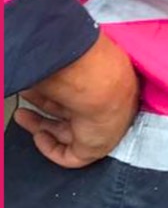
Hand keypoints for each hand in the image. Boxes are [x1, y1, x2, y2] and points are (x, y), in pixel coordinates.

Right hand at [13, 33, 139, 168]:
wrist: (100, 84)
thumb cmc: (91, 64)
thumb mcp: (77, 54)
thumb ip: (63, 56)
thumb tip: (45, 50)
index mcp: (105, 83)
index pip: (81, 91)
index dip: (58, 90)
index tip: (40, 85)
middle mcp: (104, 106)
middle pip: (70, 112)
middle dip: (44, 107)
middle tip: (26, 100)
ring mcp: (100, 128)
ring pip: (66, 132)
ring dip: (40, 125)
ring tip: (21, 116)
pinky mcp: (93, 149)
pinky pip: (69, 157)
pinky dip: (50, 149)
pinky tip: (38, 135)